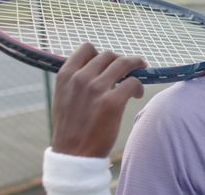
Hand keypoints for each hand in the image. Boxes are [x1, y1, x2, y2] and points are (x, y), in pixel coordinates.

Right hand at [51, 43, 145, 157]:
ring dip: (135, 66)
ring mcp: (96, 89)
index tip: (109, 62)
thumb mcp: (64, 98)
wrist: (73, 155)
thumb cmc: (71, 128)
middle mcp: (80, 78)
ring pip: (124, 63)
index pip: (87, 48)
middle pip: (109, 55)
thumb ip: (76, 81)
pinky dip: (139, 86)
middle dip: (120, 61)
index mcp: (66, 75)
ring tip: (140, 73)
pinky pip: (133, 82)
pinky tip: (137, 95)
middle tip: (128, 70)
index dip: (101, 54)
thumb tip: (96, 67)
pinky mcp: (112, 102)